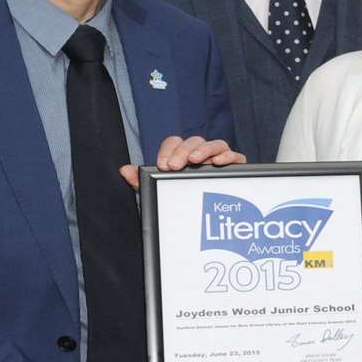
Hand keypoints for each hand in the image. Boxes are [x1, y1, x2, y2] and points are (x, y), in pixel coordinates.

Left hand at [118, 135, 245, 189]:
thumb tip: (125, 170)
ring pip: (215, 144)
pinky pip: (236, 156)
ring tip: (195, 161)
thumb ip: (142, 181)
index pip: (175, 142)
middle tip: (174, 166)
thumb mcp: (160, 192)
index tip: (162, 165)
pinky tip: (218, 163)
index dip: (168, 150)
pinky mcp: (236, 167)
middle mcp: (201, 154)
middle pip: (194, 141)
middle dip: (183, 151)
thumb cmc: (183, 200)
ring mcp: (220, 158)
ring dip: (205, 150)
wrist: (208, 220)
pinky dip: (228, 156)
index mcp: (183, 155)